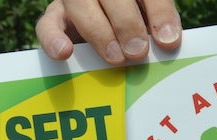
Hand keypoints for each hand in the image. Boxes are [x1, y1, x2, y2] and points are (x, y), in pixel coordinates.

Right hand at [36, 0, 181, 63]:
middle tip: (138, 52)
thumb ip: (159, 26)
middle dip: (126, 23)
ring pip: (79, 4)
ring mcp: (77, 1)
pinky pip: (47, 24)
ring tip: (115, 58)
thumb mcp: (151, 24)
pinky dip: (54, 38)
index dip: (159, 12)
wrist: (105, 25)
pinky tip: (65, 52)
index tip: (168, 41)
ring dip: (98, 32)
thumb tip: (168, 41)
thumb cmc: (137, 28)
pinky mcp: (56, 18)